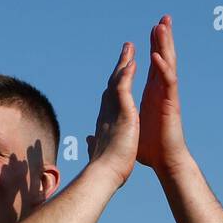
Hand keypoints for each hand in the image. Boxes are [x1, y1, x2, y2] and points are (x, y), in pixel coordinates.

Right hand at [86, 42, 138, 186]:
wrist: (103, 176)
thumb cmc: (103, 170)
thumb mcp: (99, 152)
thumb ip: (94, 144)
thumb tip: (88, 140)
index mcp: (105, 123)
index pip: (110, 99)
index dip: (115, 84)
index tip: (120, 73)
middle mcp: (106, 113)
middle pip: (112, 85)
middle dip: (120, 67)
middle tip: (127, 50)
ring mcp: (113, 112)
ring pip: (117, 82)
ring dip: (124, 63)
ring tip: (130, 47)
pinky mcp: (122, 114)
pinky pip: (124, 89)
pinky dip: (127, 75)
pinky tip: (133, 62)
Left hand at [137, 15, 188, 173]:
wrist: (165, 162)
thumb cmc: (151, 150)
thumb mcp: (133, 129)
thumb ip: (124, 121)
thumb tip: (108, 123)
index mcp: (152, 95)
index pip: (153, 66)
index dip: (153, 48)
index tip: (151, 30)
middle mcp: (161, 92)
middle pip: (163, 60)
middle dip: (163, 40)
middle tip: (163, 19)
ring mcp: (167, 97)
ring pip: (167, 65)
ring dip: (165, 46)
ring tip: (162, 26)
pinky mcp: (171, 104)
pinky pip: (168, 83)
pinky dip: (162, 69)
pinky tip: (157, 57)